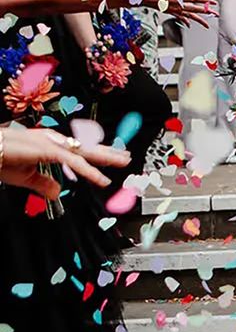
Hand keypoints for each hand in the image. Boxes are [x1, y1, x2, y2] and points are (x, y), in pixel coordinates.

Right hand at [0, 127, 130, 197]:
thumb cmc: (1, 159)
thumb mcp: (25, 176)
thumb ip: (43, 183)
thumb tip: (57, 191)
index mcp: (49, 144)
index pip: (78, 149)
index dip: (96, 153)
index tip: (110, 156)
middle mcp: (54, 140)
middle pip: (88, 147)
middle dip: (108, 152)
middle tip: (126, 157)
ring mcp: (53, 143)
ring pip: (86, 152)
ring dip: (106, 158)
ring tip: (122, 162)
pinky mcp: (49, 150)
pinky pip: (74, 163)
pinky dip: (89, 172)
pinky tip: (101, 179)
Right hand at [127, 0, 217, 27]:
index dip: (204, 1)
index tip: (213, 3)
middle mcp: (175, 6)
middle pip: (193, 10)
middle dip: (206, 13)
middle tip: (216, 15)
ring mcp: (172, 10)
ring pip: (188, 16)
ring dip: (198, 19)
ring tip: (207, 23)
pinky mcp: (168, 11)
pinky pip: (180, 17)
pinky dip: (186, 20)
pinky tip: (189, 23)